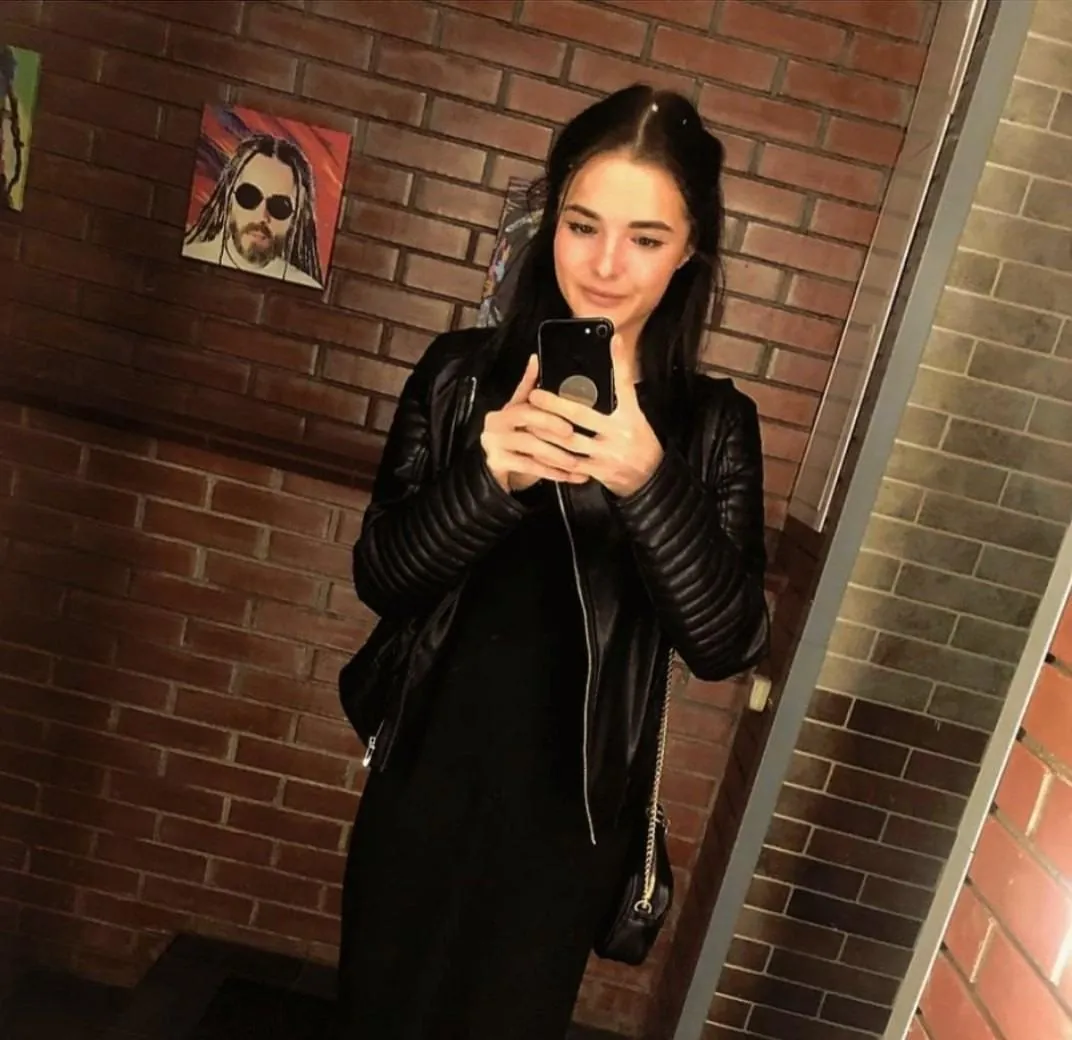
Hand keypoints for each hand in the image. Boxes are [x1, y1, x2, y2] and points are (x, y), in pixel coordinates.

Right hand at [479, 354, 588, 493]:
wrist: (495, 472)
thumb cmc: (516, 442)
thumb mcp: (522, 416)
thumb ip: (528, 390)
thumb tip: (535, 359)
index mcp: (505, 409)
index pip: (527, 400)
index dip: (547, 404)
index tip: (568, 409)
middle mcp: (495, 422)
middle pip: (525, 416)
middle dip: (551, 423)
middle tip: (571, 432)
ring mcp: (493, 443)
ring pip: (530, 444)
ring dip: (556, 453)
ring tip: (577, 461)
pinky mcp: (497, 462)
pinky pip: (528, 466)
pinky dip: (551, 472)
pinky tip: (568, 476)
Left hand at [527, 335, 663, 497]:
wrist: (652, 477)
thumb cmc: (639, 439)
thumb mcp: (635, 411)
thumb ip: (622, 381)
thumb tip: (615, 344)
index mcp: (628, 416)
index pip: (622, 385)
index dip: (615, 365)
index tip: (605, 346)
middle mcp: (617, 434)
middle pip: (581, 415)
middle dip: (555, 405)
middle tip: (534, 395)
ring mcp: (606, 456)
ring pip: (570, 442)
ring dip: (547, 432)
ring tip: (530, 420)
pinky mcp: (598, 473)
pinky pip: (570, 465)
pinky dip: (554, 458)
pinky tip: (539, 450)